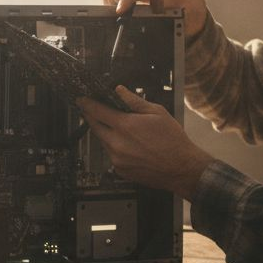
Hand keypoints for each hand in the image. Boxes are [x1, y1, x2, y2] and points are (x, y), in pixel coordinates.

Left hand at [77, 86, 213, 199]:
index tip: (81, 100)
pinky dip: (115, 148)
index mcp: (125, 126)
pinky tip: (129, 146)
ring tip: (121, 129)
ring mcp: (117, 159)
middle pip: (95, 127)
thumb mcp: (157, 113)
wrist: (181, 168)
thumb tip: (120, 91)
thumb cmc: (173, 141)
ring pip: (103, 142)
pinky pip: (111, 156)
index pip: (97, 111)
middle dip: (92, 118)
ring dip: (106, 133)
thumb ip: (134, 101)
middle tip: (92, 111)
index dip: (86, 104)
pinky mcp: (120, 170)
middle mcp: (117, 144)